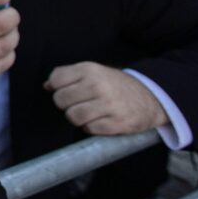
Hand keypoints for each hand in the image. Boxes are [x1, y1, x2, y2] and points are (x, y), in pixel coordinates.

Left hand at [44, 62, 168, 134]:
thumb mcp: (93, 71)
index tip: (66, 90)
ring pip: (73, 116)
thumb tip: (46, 85)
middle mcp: (98, 85)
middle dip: (66, 105)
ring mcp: (109, 105)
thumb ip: (69, 76)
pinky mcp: (117, 123)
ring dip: (77, 118)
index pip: (56, 80)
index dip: (57, 88)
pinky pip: (89, 129)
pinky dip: (90, 127)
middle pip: (61, 100)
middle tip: (78, 103)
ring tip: (88, 113)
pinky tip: (99, 120)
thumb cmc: (115, 84)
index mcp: (90, 69)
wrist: (150, 96)